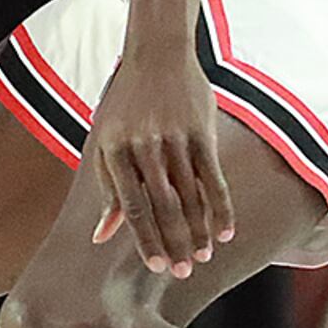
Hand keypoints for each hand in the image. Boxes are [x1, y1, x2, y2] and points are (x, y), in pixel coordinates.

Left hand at [86, 46, 235, 276]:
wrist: (157, 55)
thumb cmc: (125, 104)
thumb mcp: (105, 140)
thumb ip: (107, 187)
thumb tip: (102, 235)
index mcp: (115, 151)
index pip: (132, 206)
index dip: (145, 238)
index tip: (156, 265)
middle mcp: (144, 147)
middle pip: (163, 206)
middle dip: (174, 242)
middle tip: (183, 271)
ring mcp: (175, 139)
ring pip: (190, 196)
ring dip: (198, 230)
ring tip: (203, 256)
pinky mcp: (202, 132)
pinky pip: (214, 177)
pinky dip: (221, 206)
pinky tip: (225, 231)